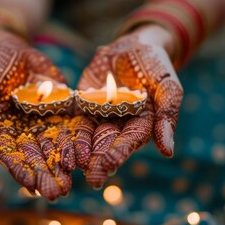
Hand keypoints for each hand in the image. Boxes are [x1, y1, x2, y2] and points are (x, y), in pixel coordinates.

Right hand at [0, 29, 88, 199]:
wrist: (16, 50)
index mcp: (4, 132)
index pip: (12, 156)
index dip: (20, 170)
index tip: (29, 185)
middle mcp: (26, 134)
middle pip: (36, 158)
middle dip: (46, 175)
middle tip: (55, 193)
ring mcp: (47, 125)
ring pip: (56, 150)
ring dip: (62, 167)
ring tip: (70, 186)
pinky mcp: (65, 114)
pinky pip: (73, 131)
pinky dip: (78, 145)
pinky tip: (84, 159)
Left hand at [77, 25, 183, 186]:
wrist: (134, 44)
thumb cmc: (157, 64)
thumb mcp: (168, 85)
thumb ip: (168, 115)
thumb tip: (168, 151)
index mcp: (141, 124)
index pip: (130, 141)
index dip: (120, 152)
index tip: (110, 165)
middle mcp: (119, 125)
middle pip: (107, 144)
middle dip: (99, 162)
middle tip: (92, 180)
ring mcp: (99, 115)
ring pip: (88, 136)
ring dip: (80, 152)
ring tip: (70, 168)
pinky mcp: (82, 104)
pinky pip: (73, 119)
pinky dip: (66, 133)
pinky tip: (56, 145)